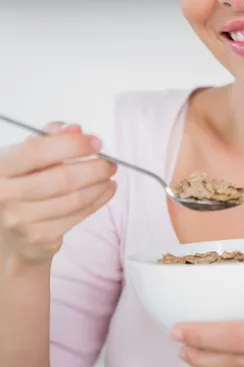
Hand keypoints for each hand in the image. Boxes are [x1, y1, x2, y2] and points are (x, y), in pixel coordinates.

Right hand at [0, 122, 116, 264]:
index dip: (71, 145)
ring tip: (109, 175)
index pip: (37, 151)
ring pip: (73, 200)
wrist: (9, 230)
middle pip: (61, 179)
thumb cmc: (21, 184)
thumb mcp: (27, 156)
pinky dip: (97, 201)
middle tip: (110, 162)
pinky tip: (105, 191)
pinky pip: (77, 216)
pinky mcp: (39, 237)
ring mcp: (21, 220)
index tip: (95, 143)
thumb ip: (49, 138)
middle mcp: (4, 195)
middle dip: (94, 168)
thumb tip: (75, 129)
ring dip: (99, 185)